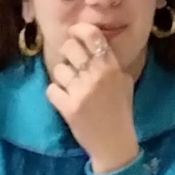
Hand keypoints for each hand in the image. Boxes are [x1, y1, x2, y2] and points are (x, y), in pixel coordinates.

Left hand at [45, 26, 138, 174]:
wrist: (115, 144)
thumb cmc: (120, 112)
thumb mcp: (123, 82)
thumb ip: (110, 62)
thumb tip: (92, 42)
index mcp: (112, 67)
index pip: (92, 36)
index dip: (79, 30)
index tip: (73, 32)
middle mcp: (97, 75)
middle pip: (70, 48)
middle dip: (66, 53)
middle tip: (71, 64)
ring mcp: (82, 91)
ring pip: (59, 69)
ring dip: (62, 78)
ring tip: (71, 88)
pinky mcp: (69, 107)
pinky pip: (51, 89)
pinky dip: (55, 94)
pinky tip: (64, 100)